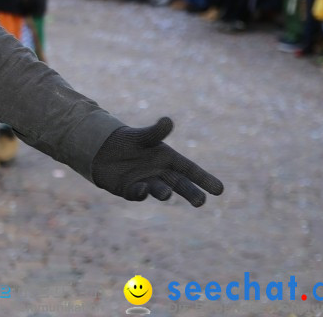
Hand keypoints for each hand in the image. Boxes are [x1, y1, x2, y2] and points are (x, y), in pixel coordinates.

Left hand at [91, 117, 222, 206]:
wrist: (103, 150)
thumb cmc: (128, 141)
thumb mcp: (142, 136)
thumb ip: (155, 132)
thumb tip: (167, 121)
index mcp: (168, 159)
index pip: (190, 170)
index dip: (204, 179)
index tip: (220, 190)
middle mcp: (160, 173)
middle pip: (180, 184)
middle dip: (191, 193)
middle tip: (200, 202)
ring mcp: (146, 183)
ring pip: (159, 190)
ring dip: (163, 193)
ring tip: (166, 194)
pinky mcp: (130, 190)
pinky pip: (137, 193)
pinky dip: (140, 192)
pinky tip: (141, 189)